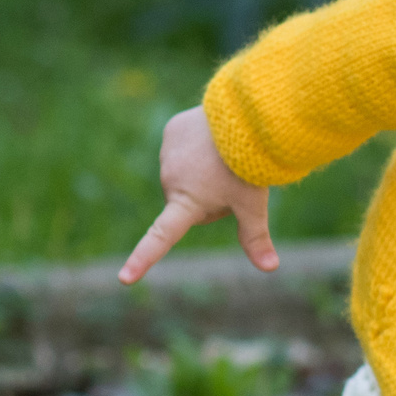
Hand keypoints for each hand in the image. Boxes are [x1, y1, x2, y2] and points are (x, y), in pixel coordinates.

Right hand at [118, 106, 277, 284]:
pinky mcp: (171, 131)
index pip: (161, 237)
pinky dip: (200, 145)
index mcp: (186, 203)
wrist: (246, 117)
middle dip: (208, 197)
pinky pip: (186, 146)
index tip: (125, 279)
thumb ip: (255, 237)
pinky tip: (215, 137)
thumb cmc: (250, 165)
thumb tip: (270, 268)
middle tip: (231, 181)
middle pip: (189, 201)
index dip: (144, 259)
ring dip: (203, 170)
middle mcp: (170, 180)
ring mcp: (167, 154)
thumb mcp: (253, 204)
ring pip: (187, 173)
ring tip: (225, 156)